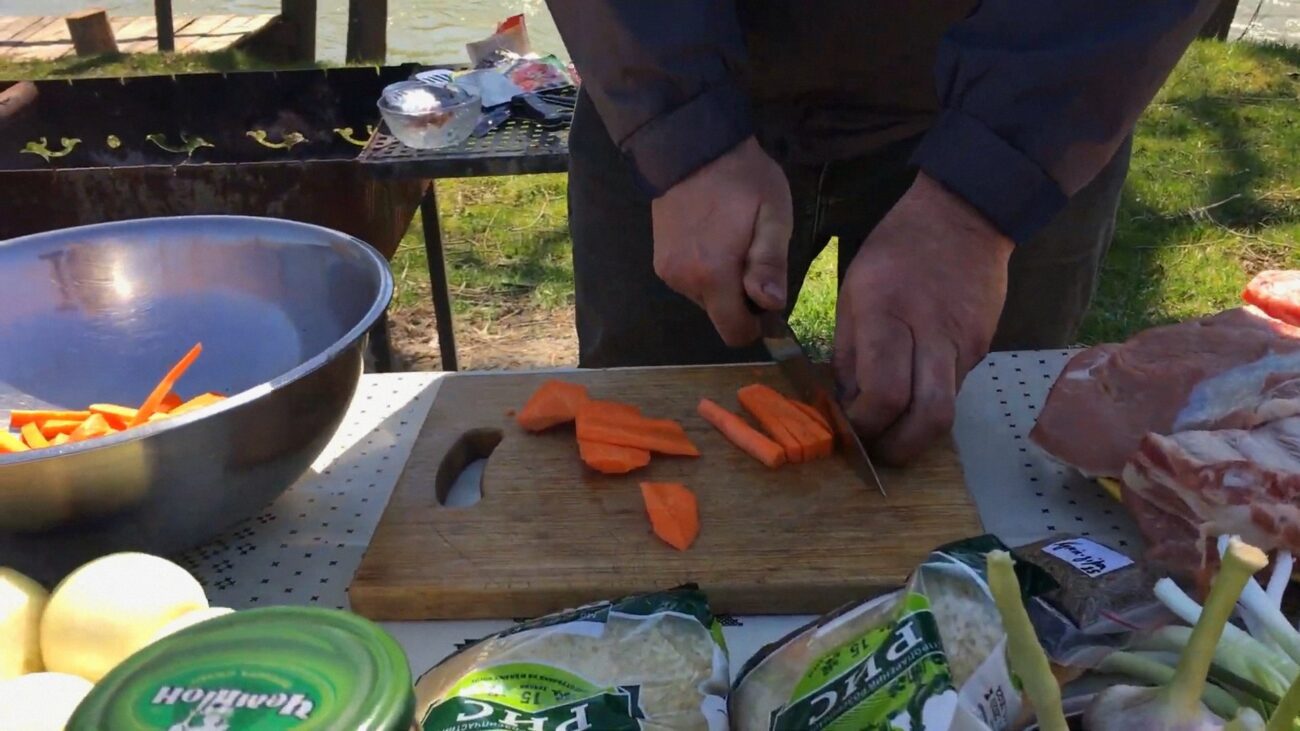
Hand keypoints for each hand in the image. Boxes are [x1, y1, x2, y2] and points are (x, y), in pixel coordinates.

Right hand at [651, 137, 792, 345]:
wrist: (692, 147)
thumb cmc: (742, 179)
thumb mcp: (773, 216)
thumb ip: (770, 263)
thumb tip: (770, 305)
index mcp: (713, 275)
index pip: (734, 332)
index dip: (756, 323)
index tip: (766, 296)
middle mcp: (684, 281)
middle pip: (720, 315)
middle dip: (740, 298)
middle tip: (752, 255)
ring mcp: (668, 272)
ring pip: (705, 299)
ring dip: (722, 283)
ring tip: (731, 240)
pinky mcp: (659, 261)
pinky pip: (690, 282)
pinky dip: (704, 271)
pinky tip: (712, 238)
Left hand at [834, 172, 1013, 464]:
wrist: (965, 217)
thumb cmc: (896, 251)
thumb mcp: (853, 292)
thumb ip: (849, 354)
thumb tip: (847, 405)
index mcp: (890, 316)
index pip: (885, 394)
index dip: (866, 425)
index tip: (849, 427)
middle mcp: (933, 336)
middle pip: (930, 418)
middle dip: (900, 449)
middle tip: (876, 451)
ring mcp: (965, 345)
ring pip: (946, 411)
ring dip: (916, 431)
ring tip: (890, 428)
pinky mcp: (982, 350)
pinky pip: (954, 390)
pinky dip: (930, 403)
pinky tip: (912, 394)